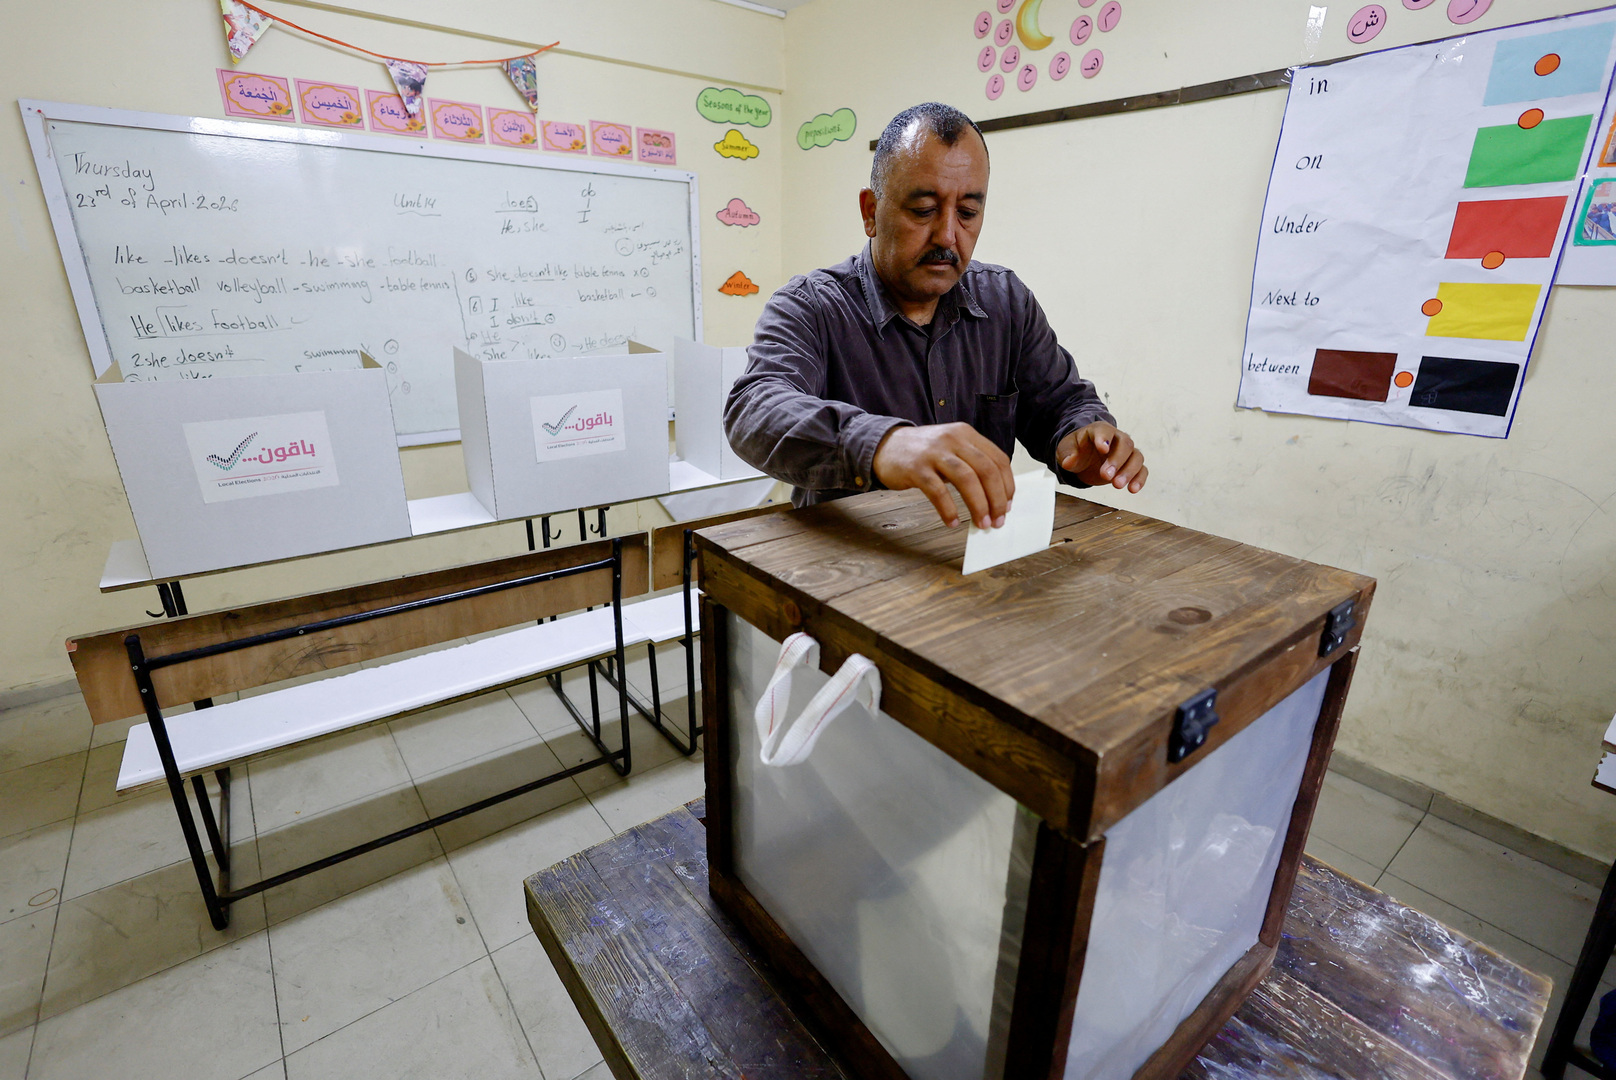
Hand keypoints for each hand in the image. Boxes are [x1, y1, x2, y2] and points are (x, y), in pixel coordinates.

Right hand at [872, 423, 1014, 529]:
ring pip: (967, 479)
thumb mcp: (952, 448)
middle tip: (997, 520)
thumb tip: (996, 497)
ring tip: (981, 523)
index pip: (998, 459)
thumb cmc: (924, 452)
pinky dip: (948, 510)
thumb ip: (972, 464)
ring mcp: (934, 452)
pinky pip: (938, 492)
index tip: (1007, 505)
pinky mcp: (916, 468)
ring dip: (978, 505)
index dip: (1007, 485)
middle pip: (986, 470)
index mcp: (966, 434)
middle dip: (996, 499)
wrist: (885, 445)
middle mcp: (953, 439)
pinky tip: (952, 521)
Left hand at [1057, 422, 1147, 492]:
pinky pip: (1141, 470)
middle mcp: (1117, 438)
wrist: (1084, 458)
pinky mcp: (1130, 465)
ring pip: (1136, 457)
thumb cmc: (1077, 449)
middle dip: (1117, 461)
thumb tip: (1069, 461)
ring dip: (1129, 471)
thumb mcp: (1066, 449)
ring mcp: (1126, 452)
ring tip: (1116, 485)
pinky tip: (1132, 489)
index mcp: (1100, 430)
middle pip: (1125, 444)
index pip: (1105, 431)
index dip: (1104, 438)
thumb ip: (1067, 454)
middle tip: (1106, 475)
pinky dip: (1139, 479)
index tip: (1103, 449)